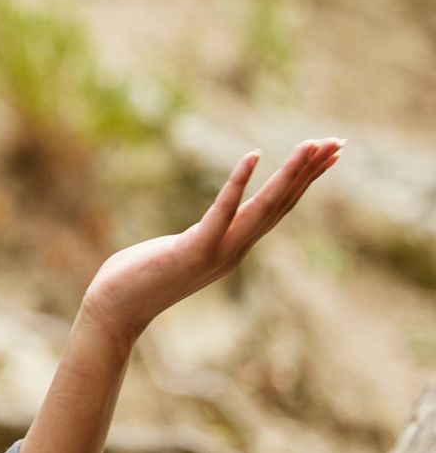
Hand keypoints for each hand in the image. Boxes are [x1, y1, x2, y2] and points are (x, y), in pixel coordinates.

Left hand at [78, 137, 343, 344]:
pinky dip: (238, 184)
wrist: (114, 311)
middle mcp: (233, 249)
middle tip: (338, 142)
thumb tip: (204, 230)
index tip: (327, 155)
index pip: (277, 209)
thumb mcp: (180, 253)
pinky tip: (253, 155)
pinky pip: (221, 212)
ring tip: (311, 145)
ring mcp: (216, 251)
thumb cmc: (138, 279)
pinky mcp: (193, 250)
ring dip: (289, 175)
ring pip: (263, 207)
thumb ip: (200, 239)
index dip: (304, 182)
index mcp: (232, 247)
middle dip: (310, 172)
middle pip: (281, 204)